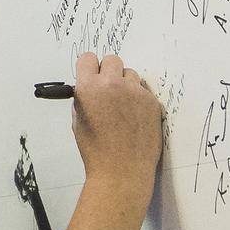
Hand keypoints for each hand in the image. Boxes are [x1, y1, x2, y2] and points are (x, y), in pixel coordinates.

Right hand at [71, 52, 162, 190]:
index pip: (88, 58)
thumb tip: (89, 87)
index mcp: (88, 88)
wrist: (121, 171)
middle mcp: (112, 84)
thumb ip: (83, 98)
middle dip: (109, 71)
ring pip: (130, 74)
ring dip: (126, 84)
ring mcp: (134, 92)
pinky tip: (134, 117)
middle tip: (108, 88)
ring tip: (123, 107)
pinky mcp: (151, 101)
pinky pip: (143, 91)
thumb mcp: (78, 121)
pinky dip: (139, 100)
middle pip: (112, 60)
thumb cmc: (97, 151)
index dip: (90, 67)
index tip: (92, 73)